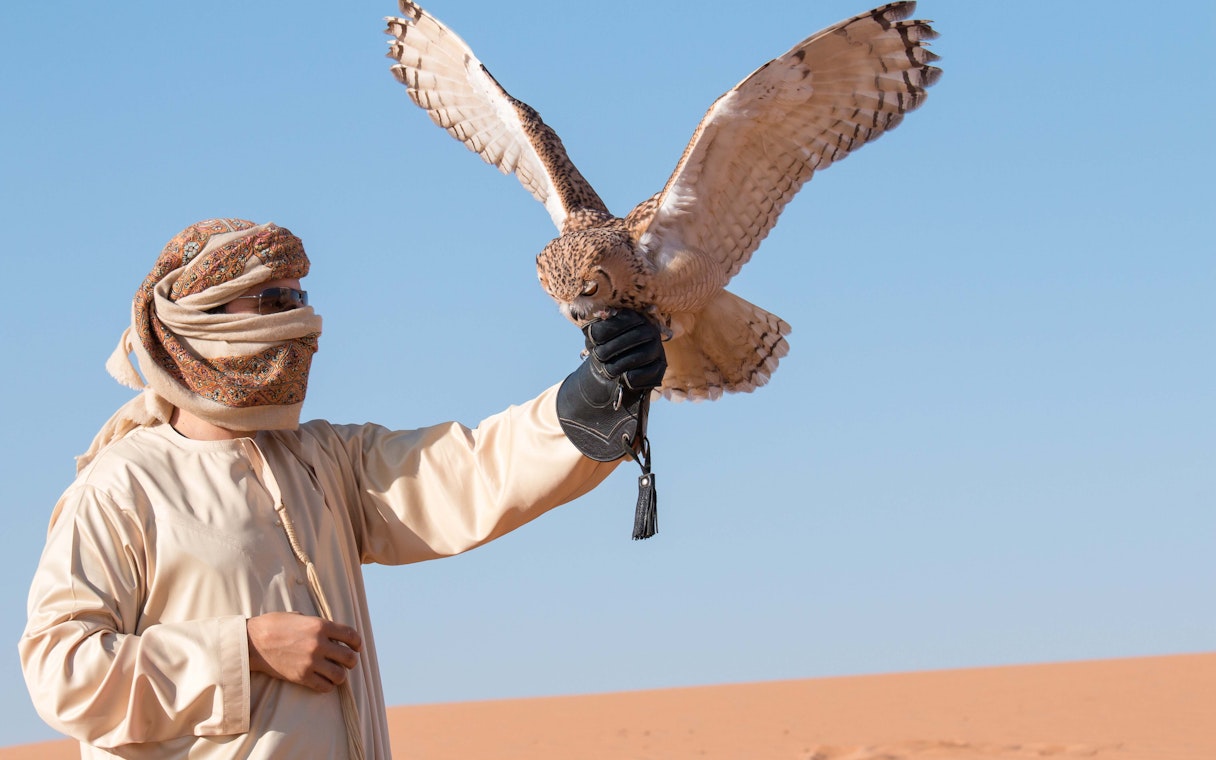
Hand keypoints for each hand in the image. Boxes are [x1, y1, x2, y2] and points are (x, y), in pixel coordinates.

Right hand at [246, 612, 361, 692]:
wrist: (252, 642)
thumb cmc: (274, 625)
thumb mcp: (300, 616)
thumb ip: (317, 624)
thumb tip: (331, 632)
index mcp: (321, 625)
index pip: (351, 636)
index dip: (357, 643)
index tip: (357, 647)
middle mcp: (319, 644)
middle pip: (350, 658)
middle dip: (351, 661)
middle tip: (346, 662)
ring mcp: (311, 662)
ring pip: (340, 675)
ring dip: (340, 675)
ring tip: (334, 673)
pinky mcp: (302, 677)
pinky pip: (325, 687)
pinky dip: (327, 686)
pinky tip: (323, 681)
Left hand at [584, 310, 665, 392]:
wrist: (614, 371)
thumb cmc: (605, 349)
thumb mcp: (596, 338)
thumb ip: (594, 331)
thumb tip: (591, 328)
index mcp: (635, 317)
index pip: (626, 319)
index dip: (609, 329)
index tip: (594, 341)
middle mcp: (650, 330)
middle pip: (635, 336)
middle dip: (613, 348)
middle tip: (598, 357)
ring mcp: (657, 348)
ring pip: (643, 354)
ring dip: (622, 363)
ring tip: (607, 370)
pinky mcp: (661, 365)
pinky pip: (649, 371)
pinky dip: (634, 376)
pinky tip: (622, 378)